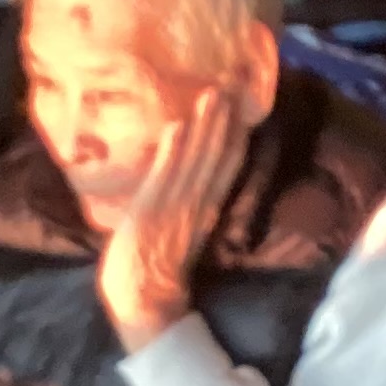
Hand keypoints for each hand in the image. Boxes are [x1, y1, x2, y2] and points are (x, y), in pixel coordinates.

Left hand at [95, 89, 245, 352]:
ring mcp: (175, 207)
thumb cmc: (152, 269)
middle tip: (232, 83)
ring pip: (196, 160)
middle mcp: (197, 204)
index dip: (235, 134)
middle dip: (224, 120)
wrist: (143, 301)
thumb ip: (185, 205)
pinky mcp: (150, 211)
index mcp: (206, 209)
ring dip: (204, 126)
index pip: (227, 165)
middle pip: (217, 155)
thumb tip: (184, 174)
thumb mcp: (179, 230)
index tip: (242, 104)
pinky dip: (173, 151)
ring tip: (212, 93)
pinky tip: (178, 126)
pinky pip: (165, 176)